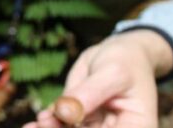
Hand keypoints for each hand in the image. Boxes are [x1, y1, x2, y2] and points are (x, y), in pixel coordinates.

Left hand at [22, 30, 172, 127]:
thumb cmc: (125, 61)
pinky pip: (63, 126)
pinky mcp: (80, 122)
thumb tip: (64, 113)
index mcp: (137, 127)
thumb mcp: (112, 73)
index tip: (70, 124)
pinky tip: (36, 123)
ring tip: (39, 122)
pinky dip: (48, 124)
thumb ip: (89, 94)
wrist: (119, 53)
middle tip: (44, 123)